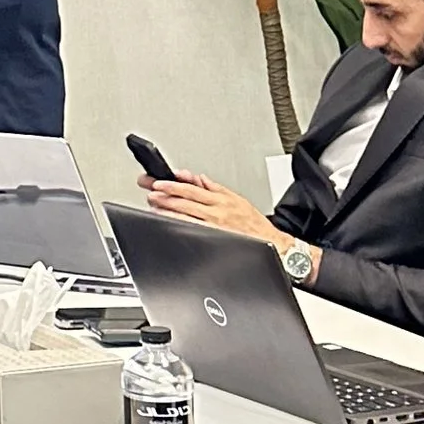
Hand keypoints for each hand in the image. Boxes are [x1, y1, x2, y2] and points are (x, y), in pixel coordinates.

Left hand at [144, 174, 290, 254]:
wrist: (272, 244)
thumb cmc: (254, 224)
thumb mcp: (237, 199)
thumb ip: (216, 188)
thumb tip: (200, 179)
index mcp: (222, 199)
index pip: (193, 187)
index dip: (174, 183)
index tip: (160, 180)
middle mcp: (217, 210)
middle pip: (186, 199)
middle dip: (166, 193)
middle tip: (151, 189)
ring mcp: (214, 225)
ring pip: (186, 213)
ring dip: (167, 208)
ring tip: (153, 203)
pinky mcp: (214, 237)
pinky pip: (192, 229)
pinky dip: (178, 223)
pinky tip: (168, 221)